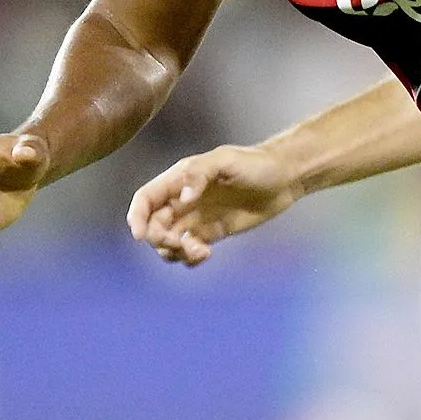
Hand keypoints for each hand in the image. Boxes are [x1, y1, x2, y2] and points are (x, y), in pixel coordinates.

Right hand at [127, 143, 304, 265]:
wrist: (284, 178)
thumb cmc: (255, 163)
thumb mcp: (226, 161)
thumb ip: (200, 174)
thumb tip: (183, 198)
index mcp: (179, 179)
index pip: (146, 199)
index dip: (136, 217)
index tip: (141, 236)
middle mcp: (182, 200)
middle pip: (154, 226)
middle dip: (160, 240)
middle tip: (182, 244)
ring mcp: (196, 218)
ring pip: (168, 242)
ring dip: (175, 252)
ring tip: (199, 251)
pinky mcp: (210, 233)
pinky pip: (188, 251)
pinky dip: (189, 258)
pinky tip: (205, 254)